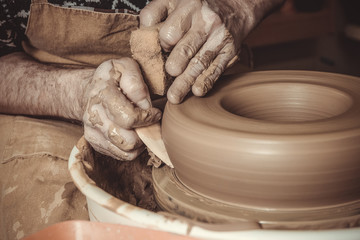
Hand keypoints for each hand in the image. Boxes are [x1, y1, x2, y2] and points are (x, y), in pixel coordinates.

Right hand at [83, 58, 161, 159]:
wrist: (89, 90)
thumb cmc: (113, 77)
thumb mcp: (125, 66)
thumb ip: (135, 82)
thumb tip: (144, 104)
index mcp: (102, 94)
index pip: (129, 118)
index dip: (147, 118)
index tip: (155, 112)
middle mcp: (93, 116)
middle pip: (127, 140)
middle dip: (145, 132)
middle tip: (150, 122)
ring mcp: (92, 132)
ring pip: (126, 151)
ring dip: (140, 142)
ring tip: (142, 128)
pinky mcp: (95, 143)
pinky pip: (122, 155)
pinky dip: (133, 148)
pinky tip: (134, 133)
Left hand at [140, 0, 282, 103]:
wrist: (236, 6)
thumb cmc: (197, 6)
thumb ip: (153, 12)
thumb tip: (142, 33)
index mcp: (189, 7)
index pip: (171, 32)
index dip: (163, 45)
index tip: (163, 50)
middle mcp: (206, 22)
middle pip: (186, 50)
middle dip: (175, 67)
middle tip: (168, 76)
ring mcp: (220, 39)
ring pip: (200, 64)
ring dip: (186, 83)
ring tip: (174, 97)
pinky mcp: (231, 52)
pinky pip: (216, 70)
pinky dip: (207, 82)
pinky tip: (197, 91)